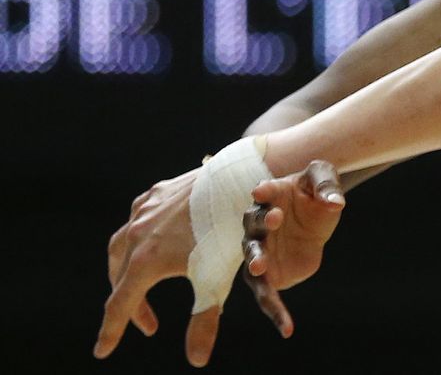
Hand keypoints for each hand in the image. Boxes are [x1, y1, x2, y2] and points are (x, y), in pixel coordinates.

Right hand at [97, 168, 223, 366]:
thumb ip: (204, 321)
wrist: (240, 181)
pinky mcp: (154, 193)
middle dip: (129, 303)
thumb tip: (196, 361)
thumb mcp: (217, 282)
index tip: (103, 351)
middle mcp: (136, 235)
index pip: (120, 305)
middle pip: (118, 277)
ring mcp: (143, 211)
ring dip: (127, 270)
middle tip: (148, 323)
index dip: (112, 331)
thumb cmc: (229, 234)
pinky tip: (152, 244)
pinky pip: (136, 220)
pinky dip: (138, 239)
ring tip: (143, 287)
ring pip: (122, 246)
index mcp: (145, 262)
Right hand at [241, 161, 345, 339]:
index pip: (264, 191)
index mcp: (271, 195)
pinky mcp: (269, 274)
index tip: (260, 190)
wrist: (314, 217)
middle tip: (273, 219)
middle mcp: (259, 224)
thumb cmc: (314, 192)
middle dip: (261, 222)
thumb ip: (327, 186)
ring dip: (255, 261)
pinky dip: (275, 311)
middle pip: (254, 224)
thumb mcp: (323, 177)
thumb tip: (335, 202)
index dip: (263, 191)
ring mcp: (260, 250)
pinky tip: (286, 328)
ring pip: (252, 259)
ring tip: (261, 266)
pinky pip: (267, 295)